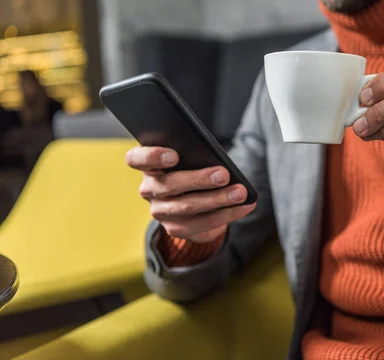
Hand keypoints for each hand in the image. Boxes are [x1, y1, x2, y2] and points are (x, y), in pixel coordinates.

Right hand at [126, 147, 255, 242]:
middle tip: (224, 174)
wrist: (192, 199)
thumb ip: (194, 155)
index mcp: (147, 165)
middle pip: (170, 185)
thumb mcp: (189, 158)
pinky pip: (203, 223)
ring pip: (188, 207)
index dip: (153, 157)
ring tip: (240, 192)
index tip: (174, 155)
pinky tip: (245, 205)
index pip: (137, 159)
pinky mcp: (176, 229)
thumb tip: (217, 159)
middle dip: (200, 180)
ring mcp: (160, 212)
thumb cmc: (192, 168)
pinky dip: (228, 213)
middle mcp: (149, 190)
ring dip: (218, 200)